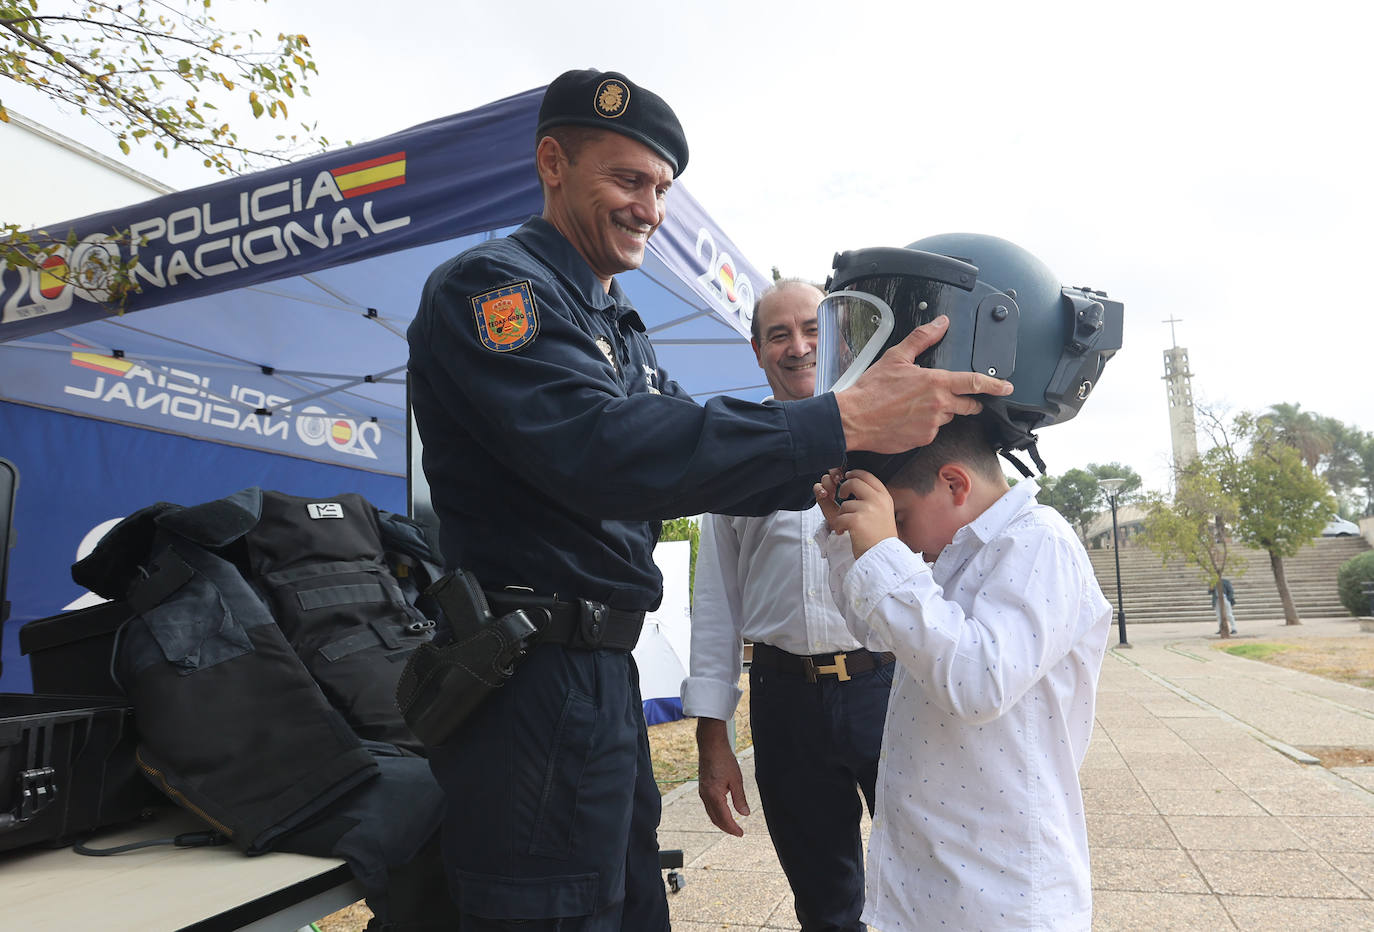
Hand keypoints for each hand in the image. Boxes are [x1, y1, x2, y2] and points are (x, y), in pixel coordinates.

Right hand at [696, 718, 748, 835]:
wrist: (711, 745)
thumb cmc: (724, 760)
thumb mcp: (736, 779)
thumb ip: (740, 798)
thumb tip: (745, 814)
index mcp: (714, 795)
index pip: (724, 818)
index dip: (733, 828)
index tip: (741, 833)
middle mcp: (705, 796)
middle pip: (715, 819)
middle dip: (726, 828)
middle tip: (738, 832)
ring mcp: (702, 792)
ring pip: (711, 813)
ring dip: (721, 821)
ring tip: (732, 825)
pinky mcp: (702, 788)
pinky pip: (708, 806)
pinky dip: (716, 813)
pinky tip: (723, 812)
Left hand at [816, 468, 896, 558]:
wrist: (883, 556)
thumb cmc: (879, 537)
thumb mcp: (882, 512)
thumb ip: (870, 498)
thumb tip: (851, 482)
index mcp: (884, 497)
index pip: (868, 475)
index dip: (855, 473)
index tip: (847, 476)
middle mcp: (878, 500)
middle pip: (853, 482)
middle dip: (843, 488)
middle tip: (841, 496)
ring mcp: (868, 509)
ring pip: (845, 504)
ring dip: (842, 515)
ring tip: (848, 526)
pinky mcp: (857, 520)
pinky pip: (840, 517)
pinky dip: (838, 526)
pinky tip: (844, 532)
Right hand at [833, 316, 1012, 452]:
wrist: (854, 419)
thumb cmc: (871, 390)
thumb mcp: (896, 356)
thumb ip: (922, 338)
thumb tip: (940, 323)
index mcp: (935, 382)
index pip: (974, 382)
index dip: (995, 385)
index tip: (1006, 386)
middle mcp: (939, 405)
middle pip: (967, 405)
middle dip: (968, 402)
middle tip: (959, 399)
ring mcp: (932, 425)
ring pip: (947, 417)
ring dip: (941, 412)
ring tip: (917, 406)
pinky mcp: (923, 439)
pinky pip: (932, 431)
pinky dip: (925, 425)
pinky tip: (908, 419)